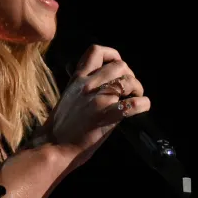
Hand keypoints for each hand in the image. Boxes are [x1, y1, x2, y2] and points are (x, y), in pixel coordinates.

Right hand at [44, 45, 148, 169]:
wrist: (54, 145)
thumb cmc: (62, 125)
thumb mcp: (70, 95)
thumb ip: (85, 85)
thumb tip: (107, 81)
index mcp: (78, 78)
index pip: (96, 51)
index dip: (112, 55)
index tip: (117, 64)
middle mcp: (88, 85)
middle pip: (120, 65)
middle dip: (130, 74)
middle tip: (130, 87)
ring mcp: (98, 99)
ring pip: (129, 81)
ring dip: (137, 88)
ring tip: (136, 96)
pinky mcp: (107, 115)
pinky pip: (133, 104)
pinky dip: (143, 104)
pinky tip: (142, 106)